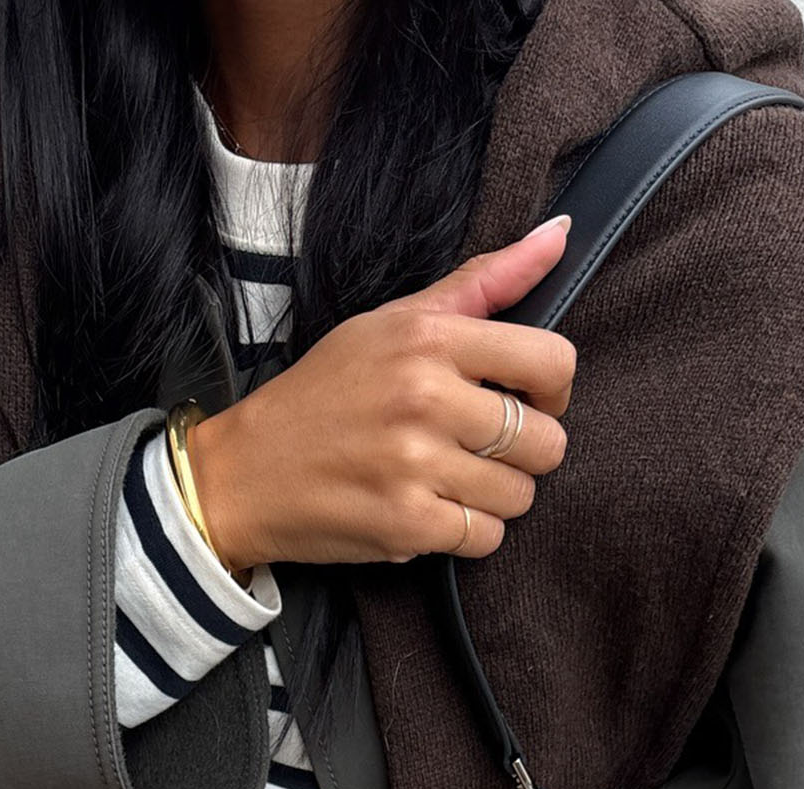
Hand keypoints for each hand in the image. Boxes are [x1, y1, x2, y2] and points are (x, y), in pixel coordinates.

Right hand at [178, 214, 581, 571]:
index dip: (552, 388)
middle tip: (473, 445)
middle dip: (522, 451)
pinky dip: (466, 532)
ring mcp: (416, 464)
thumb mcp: (393, 320)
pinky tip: (427, 507)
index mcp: (428, 338)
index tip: (523, 396)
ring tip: (444, 476)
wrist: (244, 471)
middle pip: (548, 441)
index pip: (554, 362)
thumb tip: (559, 235)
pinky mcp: (408, 524)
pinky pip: (490, 538)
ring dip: (493, 495)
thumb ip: (483, 282)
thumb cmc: (327, 392)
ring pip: (522, 495)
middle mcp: (425, 397)